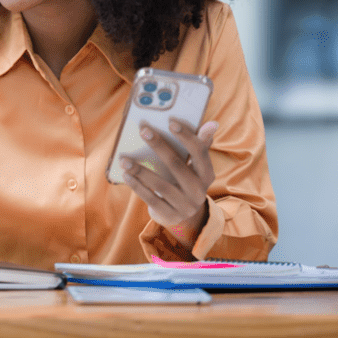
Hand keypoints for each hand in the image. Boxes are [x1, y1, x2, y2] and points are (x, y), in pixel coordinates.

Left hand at [121, 118, 218, 249]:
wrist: (184, 215)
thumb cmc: (186, 181)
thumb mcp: (195, 167)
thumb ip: (200, 145)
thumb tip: (212, 123)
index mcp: (207, 174)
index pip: (200, 152)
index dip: (187, 137)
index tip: (171, 122)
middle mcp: (199, 191)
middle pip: (177, 165)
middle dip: (159, 146)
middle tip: (143, 130)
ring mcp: (185, 206)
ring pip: (161, 185)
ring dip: (140, 170)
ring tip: (124, 159)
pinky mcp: (170, 215)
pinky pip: (151, 199)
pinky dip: (137, 186)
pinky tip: (126, 175)